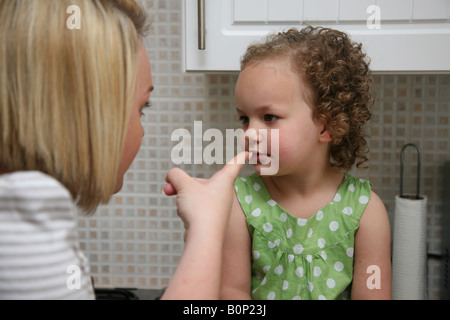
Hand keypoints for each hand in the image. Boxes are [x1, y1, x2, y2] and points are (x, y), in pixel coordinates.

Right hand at [160, 152, 249, 298]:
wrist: (204, 238)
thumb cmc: (200, 209)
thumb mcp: (184, 185)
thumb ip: (176, 175)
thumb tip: (171, 176)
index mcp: (223, 181)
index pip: (234, 165)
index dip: (240, 157)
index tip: (249, 153)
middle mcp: (222, 193)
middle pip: (201, 182)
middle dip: (182, 183)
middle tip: (168, 186)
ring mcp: (217, 208)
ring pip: (195, 195)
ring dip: (181, 195)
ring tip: (172, 198)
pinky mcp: (209, 220)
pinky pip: (195, 208)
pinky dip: (185, 208)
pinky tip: (182, 214)